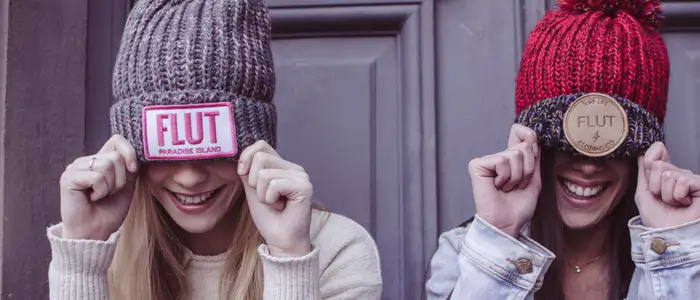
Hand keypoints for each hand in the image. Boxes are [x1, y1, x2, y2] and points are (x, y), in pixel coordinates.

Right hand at [59, 134, 138, 239]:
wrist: (96, 233)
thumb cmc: (110, 211)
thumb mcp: (127, 185)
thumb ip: (130, 167)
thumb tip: (137, 151)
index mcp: (100, 159)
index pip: (117, 139)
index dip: (130, 153)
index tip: (132, 170)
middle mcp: (86, 160)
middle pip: (116, 156)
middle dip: (120, 179)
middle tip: (109, 193)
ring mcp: (75, 167)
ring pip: (108, 165)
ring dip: (111, 186)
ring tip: (100, 196)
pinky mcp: (68, 178)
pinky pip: (97, 177)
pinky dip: (101, 191)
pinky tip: (91, 199)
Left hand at [237, 141, 312, 257]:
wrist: (281, 241)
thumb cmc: (269, 218)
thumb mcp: (253, 190)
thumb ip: (249, 171)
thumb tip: (240, 157)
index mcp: (284, 166)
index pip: (261, 145)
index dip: (246, 157)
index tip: (243, 175)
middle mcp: (295, 168)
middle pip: (260, 157)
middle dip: (254, 182)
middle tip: (266, 198)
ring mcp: (301, 176)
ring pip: (264, 173)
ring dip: (262, 194)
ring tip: (274, 204)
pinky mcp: (304, 187)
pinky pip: (274, 184)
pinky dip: (270, 199)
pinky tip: (281, 207)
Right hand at [468, 124, 540, 236]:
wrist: (507, 223)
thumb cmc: (518, 206)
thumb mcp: (534, 179)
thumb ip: (533, 158)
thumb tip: (532, 137)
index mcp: (511, 159)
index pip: (520, 133)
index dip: (530, 137)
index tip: (533, 153)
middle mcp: (498, 157)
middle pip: (523, 147)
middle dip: (527, 170)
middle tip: (517, 185)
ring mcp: (487, 161)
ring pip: (515, 155)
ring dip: (517, 176)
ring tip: (507, 188)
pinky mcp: (477, 165)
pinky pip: (502, 161)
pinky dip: (505, 177)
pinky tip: (497, 186)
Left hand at [636, 142, 699, 227]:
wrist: (667, 234)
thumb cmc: (656, 218)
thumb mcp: (643, 193)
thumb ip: (643, 172)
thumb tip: (642, 154)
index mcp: (665, 173)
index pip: (657, 152)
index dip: (650, 163)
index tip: (651, 181)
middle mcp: (679, 173)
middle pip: (659, 165)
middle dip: (655, 186)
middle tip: (663, 199)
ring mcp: (690, 179)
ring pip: (669, 175)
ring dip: (667, 194)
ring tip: (674, 204)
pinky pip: (683, 181)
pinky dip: (678, 196)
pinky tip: (685, 203)